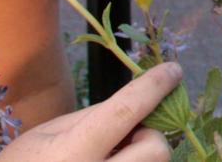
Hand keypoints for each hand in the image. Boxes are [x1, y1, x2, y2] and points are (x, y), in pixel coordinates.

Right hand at [0, 62, 182, 161]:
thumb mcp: (48, 132)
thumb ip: (93, 117)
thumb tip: (133, 104)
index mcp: (74, 152)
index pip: (125, 111)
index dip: (152, 86)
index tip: (173, 69)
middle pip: (156, 149)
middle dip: (149, 134)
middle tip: (126, 132)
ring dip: (142, 154)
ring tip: (112, 151)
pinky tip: (111, 159)